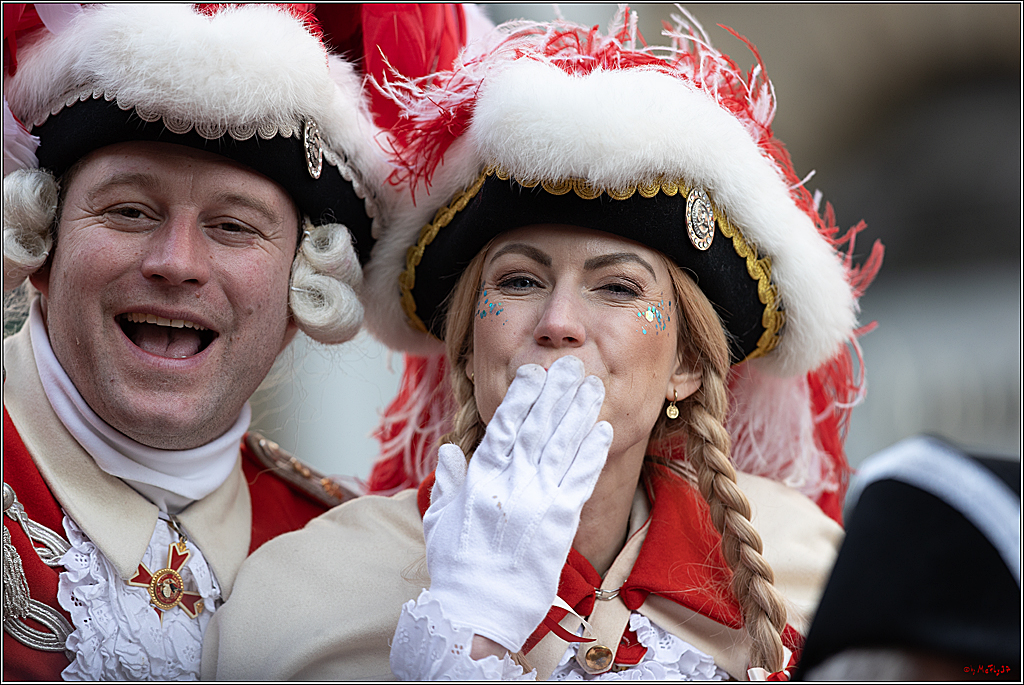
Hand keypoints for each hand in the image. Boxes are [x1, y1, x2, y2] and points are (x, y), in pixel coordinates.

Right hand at [423, 355, 612, 651]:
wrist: (476, 611)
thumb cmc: (456, 567)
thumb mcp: (440, 518)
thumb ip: (447, 481)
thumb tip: (451, 450)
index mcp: (481, 479)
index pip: (504, 426)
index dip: (521, 396)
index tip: (533, 372)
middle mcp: (510, 483)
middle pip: (538, 427)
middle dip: (556, 393)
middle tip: (571, 366)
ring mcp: (537, 501)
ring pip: (562, 446)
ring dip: (579, 412)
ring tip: (592, 386)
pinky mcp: (560, 523)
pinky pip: (580, 480)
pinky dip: (592, 452)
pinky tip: (603, 429)